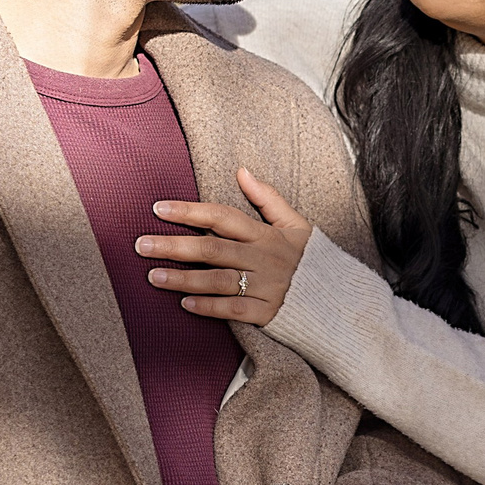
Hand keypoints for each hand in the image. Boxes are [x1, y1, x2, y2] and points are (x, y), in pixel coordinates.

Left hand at [139, 168, 313, 327]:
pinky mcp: (269, 313)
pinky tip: (185, 304)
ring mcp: (267, 286)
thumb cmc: (315, 262)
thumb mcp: (298, 225)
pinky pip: (234, 309)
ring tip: (153, 276)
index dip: (190, 212)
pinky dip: (209, 307)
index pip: (223, 217)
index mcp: (268, 235)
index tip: (158, 209)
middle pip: (212, 249)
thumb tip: (242, 171)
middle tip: (141, 245)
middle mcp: (265, 258)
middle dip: (174, 246)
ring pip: (218, 280)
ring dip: (183, 279)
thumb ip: (269, 198)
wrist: (343, 302)